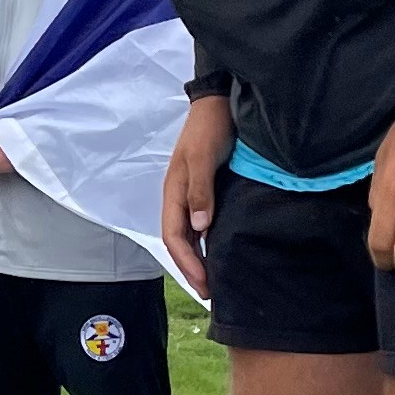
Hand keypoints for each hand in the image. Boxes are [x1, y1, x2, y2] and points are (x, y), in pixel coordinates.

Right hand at [159, 95, 231, 293]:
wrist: (220, 100)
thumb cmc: (211, 127)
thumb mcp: (204, 156)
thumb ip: (200, 191)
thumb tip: (199, 229)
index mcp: (174, 191)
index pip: (174, 237)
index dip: (187, 264)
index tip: (204, 285)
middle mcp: (180, 197)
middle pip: (180, 242)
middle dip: (192, 269)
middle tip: (210, 294)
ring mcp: (192, 194)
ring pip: (189, 236)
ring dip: (199, 259)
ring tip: (214, 281)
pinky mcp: (206, 190)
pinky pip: (202, 224)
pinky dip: (207, 243)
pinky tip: (219, 252)